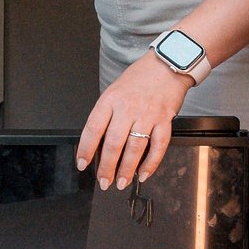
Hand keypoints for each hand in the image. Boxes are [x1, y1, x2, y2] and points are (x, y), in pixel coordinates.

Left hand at [75, 55, 194, 189]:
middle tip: (103, 181)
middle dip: (107, 167)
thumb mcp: (113, 92)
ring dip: (127, 169)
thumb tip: (96, 143)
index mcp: (110, 100)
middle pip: (113, 143)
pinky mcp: (165, 120)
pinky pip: (158, 146)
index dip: (86, 149)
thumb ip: (106, 115)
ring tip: (121, 182)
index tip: (82, 164)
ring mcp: (147, 115)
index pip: (93, 128)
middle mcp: (127, 108)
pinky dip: (151, 163)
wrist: (166, 65)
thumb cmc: (138, 79)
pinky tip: (143, 174)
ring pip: (135, 148)